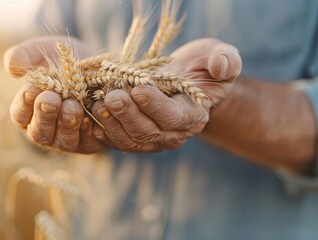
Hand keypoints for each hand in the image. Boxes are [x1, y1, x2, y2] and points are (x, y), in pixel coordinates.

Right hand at [4, 37, 104, 152]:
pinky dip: (90, 131)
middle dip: (45, 115)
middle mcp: (45, 130)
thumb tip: (12, 68)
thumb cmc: (63, 61)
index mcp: (28, 113)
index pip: (20, 115)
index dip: (24, 104)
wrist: (99, 67)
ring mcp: (67, 139)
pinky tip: (91, 117)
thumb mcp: (43, 51)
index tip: (31, 89)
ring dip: (67, 124)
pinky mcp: (89, 142)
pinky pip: (88, 142)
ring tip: (72, 105)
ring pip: (63, 141)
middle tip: (52, 99)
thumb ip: (24, 55)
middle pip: (40, 132)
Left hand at [91, 38, 241, 151]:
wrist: (184, 78)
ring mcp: (151, 138)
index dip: (155, 106)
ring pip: (128, 140)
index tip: (137, 89)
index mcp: (193, 117)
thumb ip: (226, 60)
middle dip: (127, 114)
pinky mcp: (133, 136)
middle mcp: (172, 134)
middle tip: (110, 96)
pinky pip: (116, 140)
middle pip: (146, 132)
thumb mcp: (220, 56)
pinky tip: (92, 114)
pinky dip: (103, 129)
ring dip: (111, 123)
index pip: (172, 118)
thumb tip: (221, 66)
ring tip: (98, 102)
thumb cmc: (202, 66)